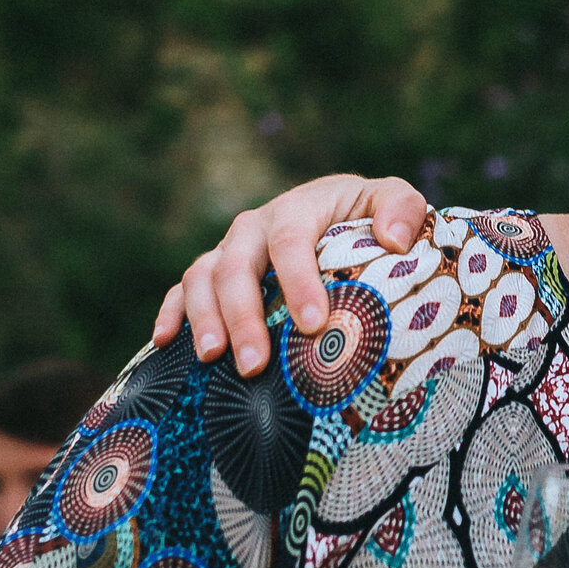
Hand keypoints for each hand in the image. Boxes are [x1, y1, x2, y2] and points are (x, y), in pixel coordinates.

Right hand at [152, 175, 428, 376]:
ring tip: (212, 360)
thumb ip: (402, 209)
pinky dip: (170, 313)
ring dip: (203, 319)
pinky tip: (166, 344)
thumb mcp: (393, 202)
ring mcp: (228, 251)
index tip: (313, 324)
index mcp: (298, 208)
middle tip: (254, 365)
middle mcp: (255, 228)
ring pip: (201, 278)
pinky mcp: (212, 274)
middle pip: (236, 268)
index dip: (298, 282)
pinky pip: (181, 291)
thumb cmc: (369, 220)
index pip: (291, 241)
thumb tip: (394, 240)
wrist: (339, 219)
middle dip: (242, 317)